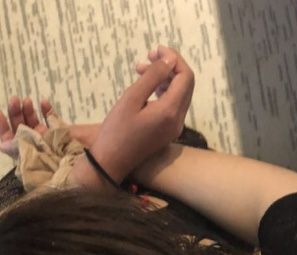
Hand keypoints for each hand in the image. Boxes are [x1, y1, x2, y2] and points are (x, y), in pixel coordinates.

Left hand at [0, 95, 101, 155]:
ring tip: (29, 100)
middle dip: (15, 114)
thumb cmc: (78, 170)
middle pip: (20, 131)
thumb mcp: (47, 162)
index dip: (3, 130)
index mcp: (34, 162)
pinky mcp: (63, 134)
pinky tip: (45, 102)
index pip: (12, 146)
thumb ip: (25, 153)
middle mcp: (40, 152)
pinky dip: (45, 109)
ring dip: (27, 109)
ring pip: (32, 123)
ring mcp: (51, 142)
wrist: (105, 161)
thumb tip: (3, 146)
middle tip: (17, 100)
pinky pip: (50, 119)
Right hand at [88, 44, 194, 182]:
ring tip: (141, 69)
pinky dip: (162, 91)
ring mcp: (174, 128)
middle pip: (185, 84)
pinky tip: (145, 87)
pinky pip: (172, 105)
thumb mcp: (132, 98)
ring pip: (179, 94)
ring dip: (164, 78)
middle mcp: (178, 121)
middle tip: (147, 57)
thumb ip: (153, 77)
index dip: (173, 58)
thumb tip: (169, 59)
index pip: (185, 76)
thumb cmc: (116, 131)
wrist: (110, 163)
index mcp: (170, 112)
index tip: (154, 50)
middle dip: (169, 66)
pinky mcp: (168, 132)